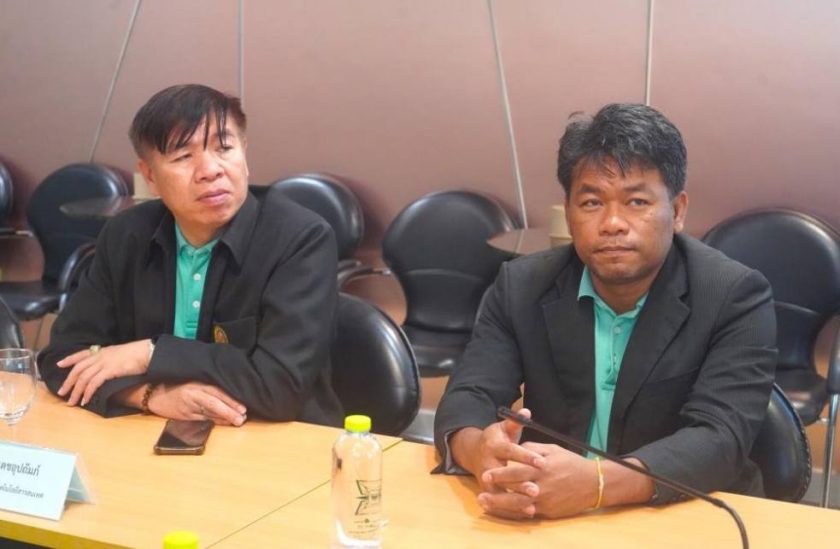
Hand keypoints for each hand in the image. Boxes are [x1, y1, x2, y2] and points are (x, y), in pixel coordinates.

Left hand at [57, 340, 151, 406]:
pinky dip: (88, 392)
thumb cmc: (138, 354)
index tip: (60, 364)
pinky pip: (94, 383)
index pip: (82, 354)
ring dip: (76, 391)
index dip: (69, 359)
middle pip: (78, 369)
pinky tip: (85, 400)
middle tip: (62, 393)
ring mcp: (104, 363)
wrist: (147, 352)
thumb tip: (106, 368)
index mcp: (102, 351)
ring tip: (72, 402)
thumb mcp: (120, 354)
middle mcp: (100, 356)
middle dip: (68, 382)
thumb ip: (111, 359)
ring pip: (84, 378)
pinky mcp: (110, 370)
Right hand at [148, 382, 246, 425]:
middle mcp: (195, 393)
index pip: (218, 391)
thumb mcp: (193, 383)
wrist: (153, 393)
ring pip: (210, 412)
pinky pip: (201, 419)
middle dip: (230, 410)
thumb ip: (207, 388)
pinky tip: (223, 423)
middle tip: (242, 416)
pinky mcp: (184, 415)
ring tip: (237, 421)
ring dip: (224, 417)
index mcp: (198, 383)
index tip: (244, 407)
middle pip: (216, 402)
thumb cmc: (176, 386)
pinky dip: (214, 421)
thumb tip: (227, 396)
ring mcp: (189, 405)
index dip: (231, 400)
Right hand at [451, 408, 544, 519]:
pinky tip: (528, 512)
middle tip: (537, 489)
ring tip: (533, 504)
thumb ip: (515, 422)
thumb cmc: (495, 439)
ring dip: (516, 500)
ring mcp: (487, 480)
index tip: (541, 462)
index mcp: (494, 446)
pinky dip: (512, 509)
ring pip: (501, 492)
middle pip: (505, 476)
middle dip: (520, 484)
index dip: (525, 457)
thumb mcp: (503, 428)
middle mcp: (488, 464)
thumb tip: (526, 411)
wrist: (474, 452)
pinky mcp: (488, 492)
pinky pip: (500, 503)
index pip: (510, 451)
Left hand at [481, 442, 597, 518]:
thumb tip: (516, 448)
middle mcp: (542, 485)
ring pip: (519, 505)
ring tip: (485, 503)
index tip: (486, 474)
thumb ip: (532, 448)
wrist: (594, 483)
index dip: (500, 474)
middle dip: (496, 491)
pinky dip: (514, 513)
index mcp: (541, 468)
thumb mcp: (552, 449)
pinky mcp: (549, 512)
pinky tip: (502, 511)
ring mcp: (545, 500)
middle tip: (481, 491)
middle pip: (515, 489)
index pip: (517, 472)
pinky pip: (529, 513)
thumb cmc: (571, 462)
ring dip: (500, 505)